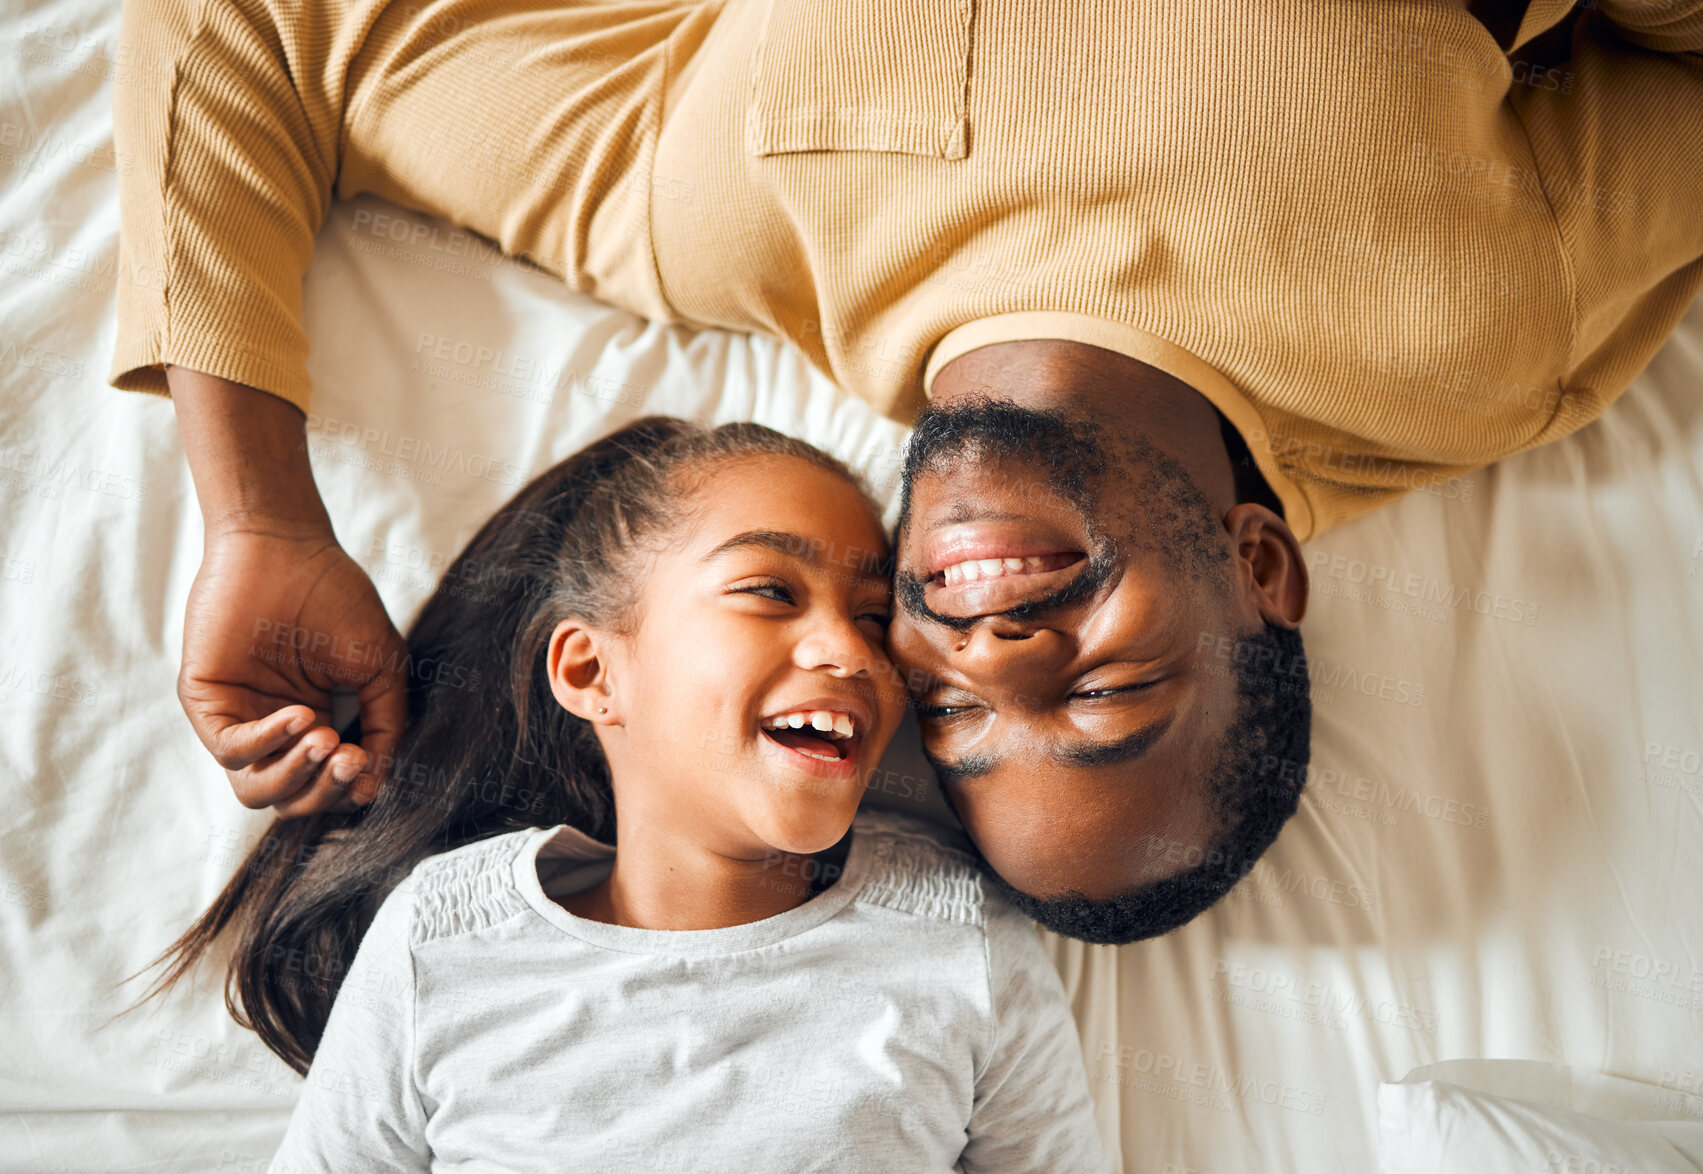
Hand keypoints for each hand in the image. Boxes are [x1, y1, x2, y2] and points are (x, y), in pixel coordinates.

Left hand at [179, 525, 407, 816]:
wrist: (288, 546)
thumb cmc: (336, 597)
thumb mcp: (379, 668)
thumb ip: (385, 725)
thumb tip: (375, 785)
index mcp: (315, 725)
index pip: (324, 788)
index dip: (348, 789)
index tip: (369, 768)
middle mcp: (273, 730)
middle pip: (292, 800)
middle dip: (325, 791)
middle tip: (349, 758)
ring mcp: (239, 718)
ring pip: (256, 790)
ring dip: (296, 778)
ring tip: (326, 739)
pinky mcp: (207, 702)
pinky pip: (231, 750)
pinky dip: (269, 742)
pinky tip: (302, 715)